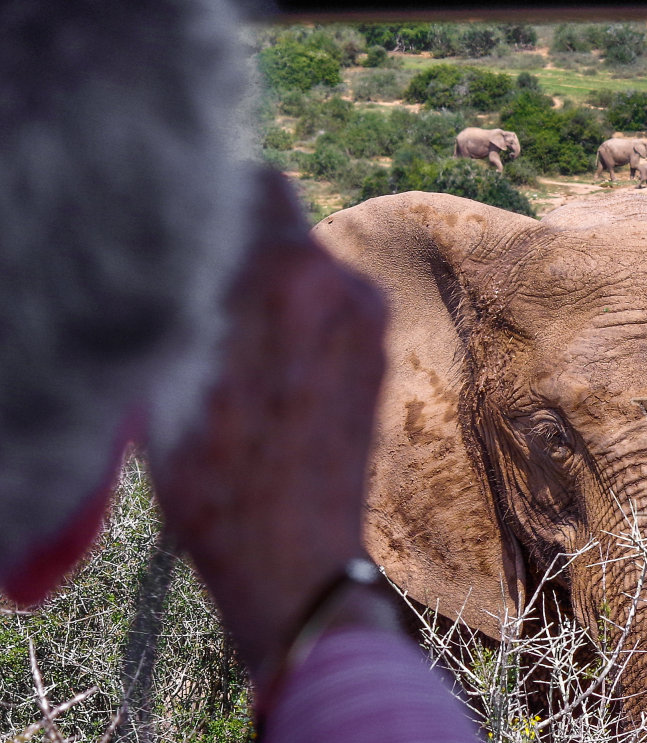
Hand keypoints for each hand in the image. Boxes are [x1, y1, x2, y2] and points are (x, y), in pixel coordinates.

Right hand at [150, 170, 388, 681]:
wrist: (294, 557)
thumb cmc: (213, 475)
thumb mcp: (170, 366)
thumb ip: (190, 287)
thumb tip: (191, 242)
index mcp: (286, 275)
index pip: (255, 185)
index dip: (213, 203)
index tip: (186, 237)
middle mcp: (342, 285)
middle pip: (285, 221)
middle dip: (244, 244)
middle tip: (203, 293)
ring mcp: (370, 321)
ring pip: (311, 266)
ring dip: (275, 285)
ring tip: (234, 346)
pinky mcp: (381, 355)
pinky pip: (332, 308)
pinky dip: (301, 319)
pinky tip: (269, 374)